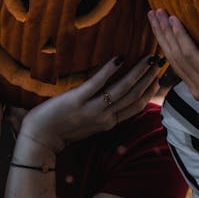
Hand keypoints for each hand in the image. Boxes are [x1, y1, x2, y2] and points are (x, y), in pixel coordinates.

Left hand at [17, 54, 161, 152]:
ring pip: (122, 89)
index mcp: (108, 123)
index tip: (158, 77)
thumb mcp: (88, 125)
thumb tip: (112, 97)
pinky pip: (97, 83)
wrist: (39, 139)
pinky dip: (109, 70)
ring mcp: (91, 109)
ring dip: (137, 73)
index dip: (150, 91)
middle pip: (134, 95)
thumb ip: (102, 112)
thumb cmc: (61, 130)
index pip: (136, 105)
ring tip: (147, 58)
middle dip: (148, 78)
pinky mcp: (76, 100)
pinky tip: (119, 58)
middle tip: (159, 61)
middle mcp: (104, 117)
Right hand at [148, 9, 198, 120]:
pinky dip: (181, 37)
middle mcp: (198, 89)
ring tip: (157, 12)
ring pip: (178, 55)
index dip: (166, 42)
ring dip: (166, 31)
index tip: (159, 23)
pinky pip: (192, 56)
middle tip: (150, 12)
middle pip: (173, 57)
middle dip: (160, 33)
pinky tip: (175, 22)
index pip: (178, 62)